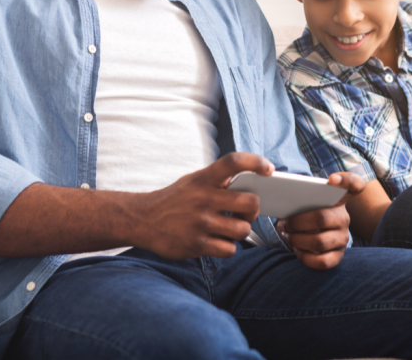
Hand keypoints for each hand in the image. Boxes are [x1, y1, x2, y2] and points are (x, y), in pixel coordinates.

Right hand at [132, 152, 273, 259]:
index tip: (269, 170)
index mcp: (204, 178)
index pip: (234, 162)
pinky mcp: (197, 244)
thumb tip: (251, 184)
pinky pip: (230, 249)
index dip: (256, 162)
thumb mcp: (193, 181)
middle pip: (250, 203)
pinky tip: (217, 241)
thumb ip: (218, 181)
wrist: (142, 220)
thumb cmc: (174, 200)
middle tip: (245, 212)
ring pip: (243, 229)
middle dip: (253, 210)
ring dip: (240, 231)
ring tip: (228, 228)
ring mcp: (201, 222)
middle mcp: (204, 198)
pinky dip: (227, 247)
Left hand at [275, 172, 365, 269]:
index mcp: (339, 199)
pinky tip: (297, 250)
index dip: (346, 180)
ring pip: (319, 242)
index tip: (331, 179)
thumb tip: (280, 198)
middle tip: (284, 223)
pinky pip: (322, 261)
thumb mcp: (306, 203)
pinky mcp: (338, 256)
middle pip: (322, 218)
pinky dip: (305, 257)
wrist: (313, 236)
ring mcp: (343, 237)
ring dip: (297, 240)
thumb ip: (300, 196)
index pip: (355, 184)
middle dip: (297, 223)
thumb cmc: (306, 215)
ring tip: (288, 236)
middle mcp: (344, 218)